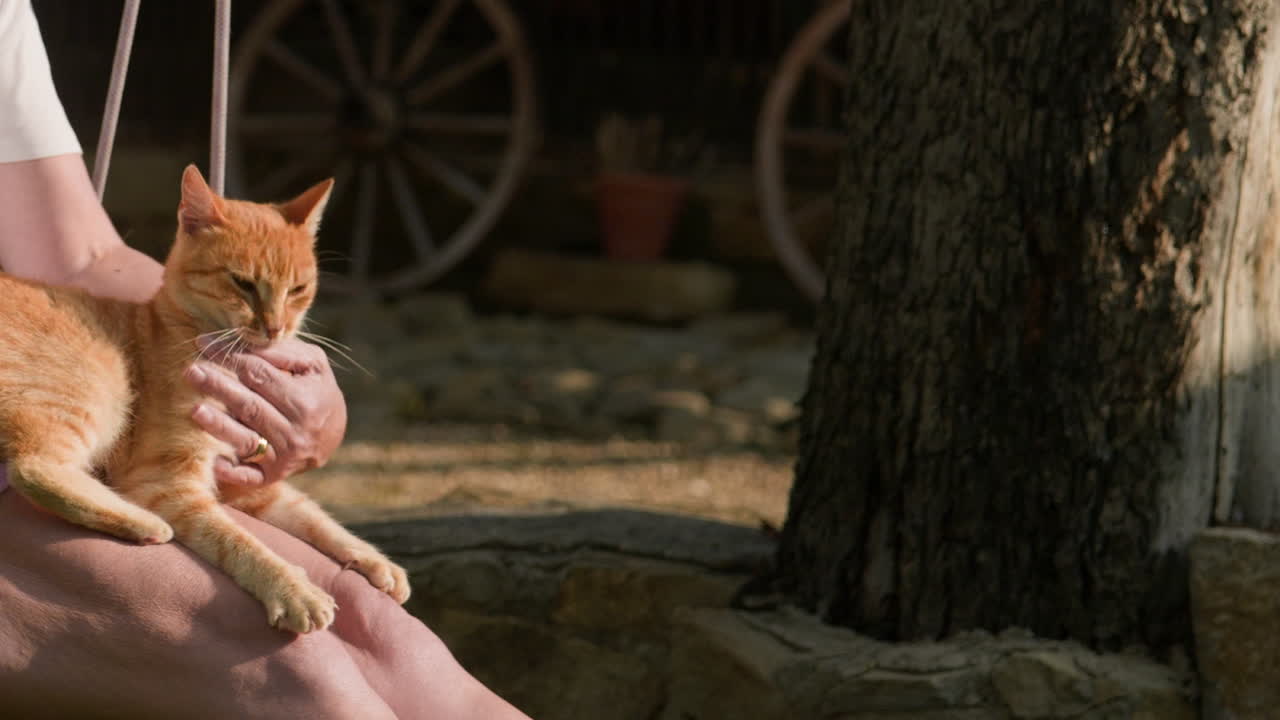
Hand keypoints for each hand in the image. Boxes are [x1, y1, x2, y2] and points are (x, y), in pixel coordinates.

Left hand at [184, 337, 346, 486]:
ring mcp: (282, 456)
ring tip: (196, 410)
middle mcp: (294, 431)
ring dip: (219, 426)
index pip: (259, 374)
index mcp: (304, 401)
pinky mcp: (271, 475)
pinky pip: (249, 477)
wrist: (333, 435)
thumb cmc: (316, 390)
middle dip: (218, 387)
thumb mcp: (312, 365)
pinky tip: (215, 462)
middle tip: (192, 371)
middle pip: (249, 405)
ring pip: (245, 439)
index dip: (230, 357)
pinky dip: (232, 472)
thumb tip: (242, 341)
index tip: (203, 343)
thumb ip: (282, 352)